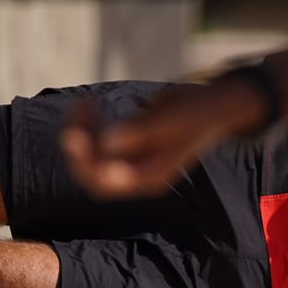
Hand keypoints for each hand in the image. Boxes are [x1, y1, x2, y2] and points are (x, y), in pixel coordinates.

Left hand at [60, 80, 263, 197]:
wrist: (212, 104)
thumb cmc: (197, 113)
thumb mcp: (172, 120)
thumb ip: (141, 132)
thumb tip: (106, 142)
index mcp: (151, 177)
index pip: (107, 182)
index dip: (86, 162)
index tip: (75, 134)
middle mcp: (138, 175)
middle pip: (93, 175)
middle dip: (79, 150)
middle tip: (76, 118)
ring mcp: (131, 161)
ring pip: (90, 158)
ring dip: (80, 134)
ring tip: (82, 105)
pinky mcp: (126, 146)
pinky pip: (95, 142)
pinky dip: (86, 125)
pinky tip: (86, 104)